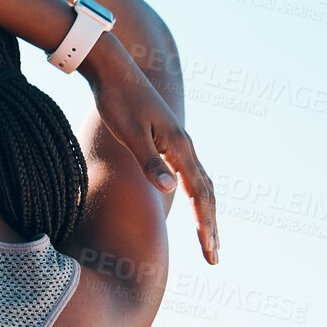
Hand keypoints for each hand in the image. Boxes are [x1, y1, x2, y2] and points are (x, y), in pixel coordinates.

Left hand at [85, 37, 218, 263]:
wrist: (113, 70)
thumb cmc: (117, 102)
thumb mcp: (130, 134)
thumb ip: (149, 163)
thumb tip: (170, 189)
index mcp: (179, 147)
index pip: (200, 194)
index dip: (206, 226)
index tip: (210, 252)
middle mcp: (185, 146)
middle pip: (207, 193)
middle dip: (210, 227)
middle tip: (214, 257)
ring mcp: (178, 143)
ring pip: (201, 184)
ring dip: (206, 213)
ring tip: (208, 238)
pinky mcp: (168, 140)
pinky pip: (190, 174)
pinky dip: (196, 195)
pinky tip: (191, 205)